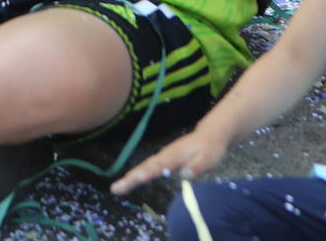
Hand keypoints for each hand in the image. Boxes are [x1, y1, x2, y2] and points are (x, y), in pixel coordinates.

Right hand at [109, 126, 230, 194]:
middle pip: (144, 167)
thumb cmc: (209, 148)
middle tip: (115, 189)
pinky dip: (137, 174)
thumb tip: (184, 175)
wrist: (209, 135)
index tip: (135, 180)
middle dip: (129, 178)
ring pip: (143, 167)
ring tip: (117, 188)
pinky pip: (147, 168)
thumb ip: (196, 167)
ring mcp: (162, 157)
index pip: (157, 166)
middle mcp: (164, 155)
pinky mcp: (163, 160)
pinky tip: (131, 181)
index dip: (146, 173)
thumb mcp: (208, 158)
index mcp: (173, 156)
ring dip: (130, 178)